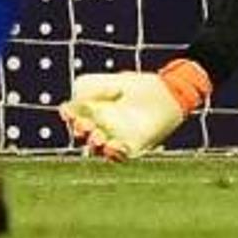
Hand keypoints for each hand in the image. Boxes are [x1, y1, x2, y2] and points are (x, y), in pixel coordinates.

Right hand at [58, 60, 207, 160]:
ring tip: (99, 137)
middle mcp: (102, 125)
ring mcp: (117, 137)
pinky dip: (114, 154)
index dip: (68, 116)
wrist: (169, 91)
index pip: (74, 116)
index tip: (69, 112)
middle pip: (83, 134)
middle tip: (86, 125)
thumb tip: (78, 104)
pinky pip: (119, 156)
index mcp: (94, 109)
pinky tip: (113, 145)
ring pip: (98, 148)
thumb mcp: (113, 81)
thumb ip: (94, 89)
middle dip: (80, 131)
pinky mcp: (133, 146)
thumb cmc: (141, 85)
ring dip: (95, 145)